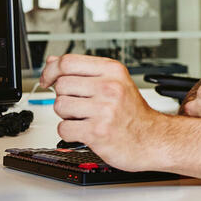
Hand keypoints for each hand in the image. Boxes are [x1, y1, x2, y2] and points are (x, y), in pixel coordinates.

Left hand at [37, 54, 161, 171]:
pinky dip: (69, 132)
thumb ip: (83, 70)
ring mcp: (104, 110)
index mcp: (112, 71)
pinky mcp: (97, 132)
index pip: (68, 61)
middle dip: (64, 97)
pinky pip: (63, 128)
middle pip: (61, 85)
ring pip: (60, 106)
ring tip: (85, 117)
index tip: (47, 79)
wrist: (152, 139)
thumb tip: (53, 61)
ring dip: (67, 115)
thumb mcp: (114, 82)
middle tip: (80, 105)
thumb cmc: (133, 113)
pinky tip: (84, 130)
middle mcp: (109, 87)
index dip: (51, 70)